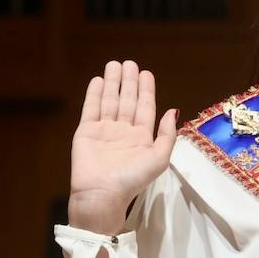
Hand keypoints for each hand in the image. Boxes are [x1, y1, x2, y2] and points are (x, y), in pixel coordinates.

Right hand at [68, 60, 177, 235]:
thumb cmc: (133, 178)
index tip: (146, 73)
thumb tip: (172, 111)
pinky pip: (91, 109)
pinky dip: (94, 94)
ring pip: (110, 101)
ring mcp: (104, 131)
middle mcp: (123, 131)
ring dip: (113, 83)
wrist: (103, 194)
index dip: (146, 90)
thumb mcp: (159, 158)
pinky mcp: (86, 132)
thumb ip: (167, 134)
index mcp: (142, 138)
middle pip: (127, 101)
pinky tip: (98, 80)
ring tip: (114, 65)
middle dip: (129, 82)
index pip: (145, 108)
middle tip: (129, 63)